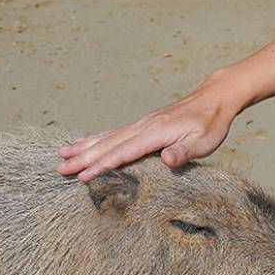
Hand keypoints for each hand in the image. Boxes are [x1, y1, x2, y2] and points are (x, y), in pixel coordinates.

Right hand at [57, 75, 244, 181]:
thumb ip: (184, 151)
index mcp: (155, 133)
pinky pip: (113, 133)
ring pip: (107, 137)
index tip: (83, 177)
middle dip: (83, 158)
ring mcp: (141, 124)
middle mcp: (143, 126)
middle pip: (108, 144)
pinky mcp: (143, 124)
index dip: (103, 165)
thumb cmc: (211, 124)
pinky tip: (86, 143)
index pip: (124, 152)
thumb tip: (167, 159)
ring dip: (84, 147)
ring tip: (63, 155)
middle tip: (60, 170)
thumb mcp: (204, 141)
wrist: (215, 98)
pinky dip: (96, 138)